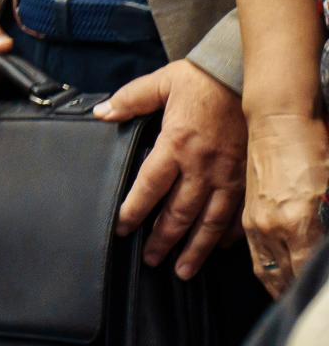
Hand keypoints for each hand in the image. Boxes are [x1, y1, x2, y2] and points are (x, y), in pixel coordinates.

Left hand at [96, 60, 246, 278]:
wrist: (242, 76)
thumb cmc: (199, 81)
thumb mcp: (159, 83)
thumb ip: (128, 101)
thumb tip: (101, 113)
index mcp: (175, 144)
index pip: (149, 187)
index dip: (134, 211)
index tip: (123, 229)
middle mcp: (201, 166)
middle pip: (179, 213)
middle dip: (163, 240)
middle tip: (150, 259)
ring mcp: (227, 175)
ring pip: (209, 221)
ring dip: (195, 248)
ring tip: (181, 269)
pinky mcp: (246, 178)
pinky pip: (236, 214)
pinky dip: (227, 235)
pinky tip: (216, 248)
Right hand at [243, 111, 328, 295]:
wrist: (280, 118)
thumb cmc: (314, 148)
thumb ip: (327, 223)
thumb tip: (323, 250)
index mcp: (298, 223)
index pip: (307, 275)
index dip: (312, 293)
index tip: (315, 301)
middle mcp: (272, 227)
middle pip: (283, 280)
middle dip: (292, 296)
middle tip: (304, 308)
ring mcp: (255, 221)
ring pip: (265, 271)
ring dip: (280, 290)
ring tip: (291, 302)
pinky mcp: (247, 212)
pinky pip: (253, 254)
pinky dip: (264, 272)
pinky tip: (270, 278)